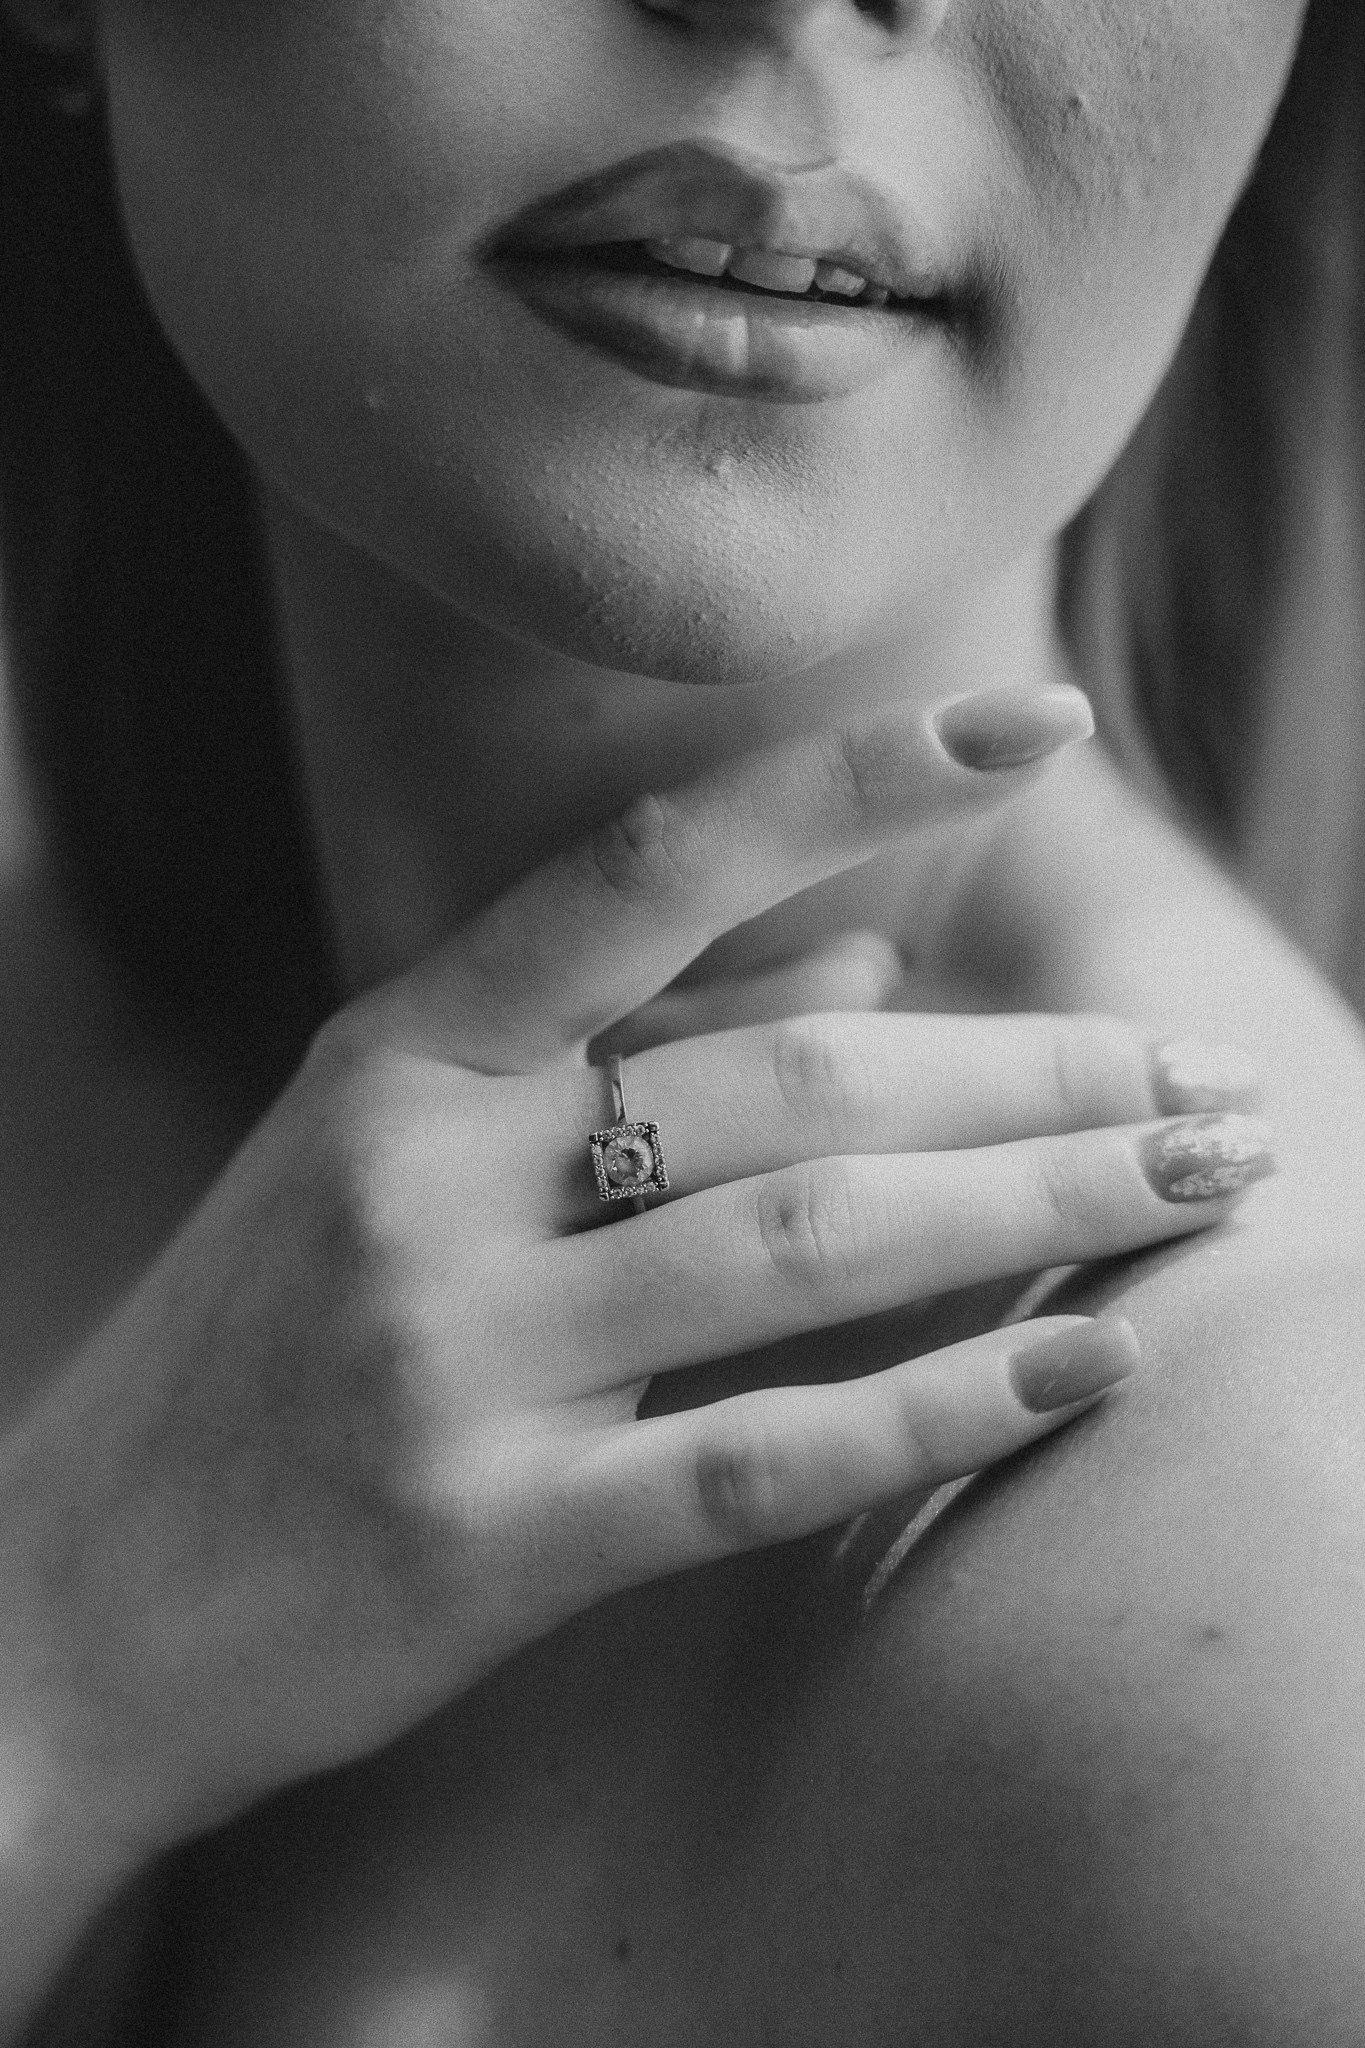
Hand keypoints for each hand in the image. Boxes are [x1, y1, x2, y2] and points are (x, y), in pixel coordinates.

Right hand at [0, 690, 1270, 1871]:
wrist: (59, 1609)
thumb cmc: (256, 1356)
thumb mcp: (393, 1152)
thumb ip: (625, 1046)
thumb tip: (867, 958)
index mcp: (402, 1053)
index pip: (653, 864)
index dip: (855, 778)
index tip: (1040, 724)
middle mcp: (429, 1176)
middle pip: (794, 1076)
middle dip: (1033, 1070)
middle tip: (1207, 1081)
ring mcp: (458, 1358)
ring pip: (806, 1242)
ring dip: (1036, 1203)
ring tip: (1205, 1183)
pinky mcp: (493, 1541)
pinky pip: (760, 1460)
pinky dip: (942, 1406)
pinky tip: (1086, 1366)